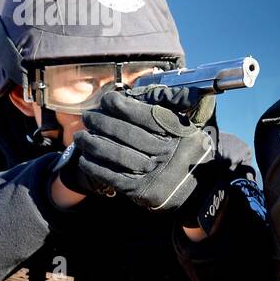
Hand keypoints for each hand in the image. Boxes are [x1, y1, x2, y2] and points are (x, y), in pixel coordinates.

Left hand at [73, 86, 216, 211]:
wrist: (199, 188)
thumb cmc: (188, 149)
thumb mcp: (193, 124)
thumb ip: (176, 104)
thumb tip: (161, 89)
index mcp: (180, 134)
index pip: (147, 116)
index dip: (124, 107)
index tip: (108, 100)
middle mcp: (167, 154)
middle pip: (128, 135)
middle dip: (103, 123)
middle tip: (88, 116)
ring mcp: (154, 174)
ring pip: (118, 156)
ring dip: (94, 145)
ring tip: (80, 136)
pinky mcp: (142, 191)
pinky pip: (113, 177)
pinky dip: (96, 167)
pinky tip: (85, 158)